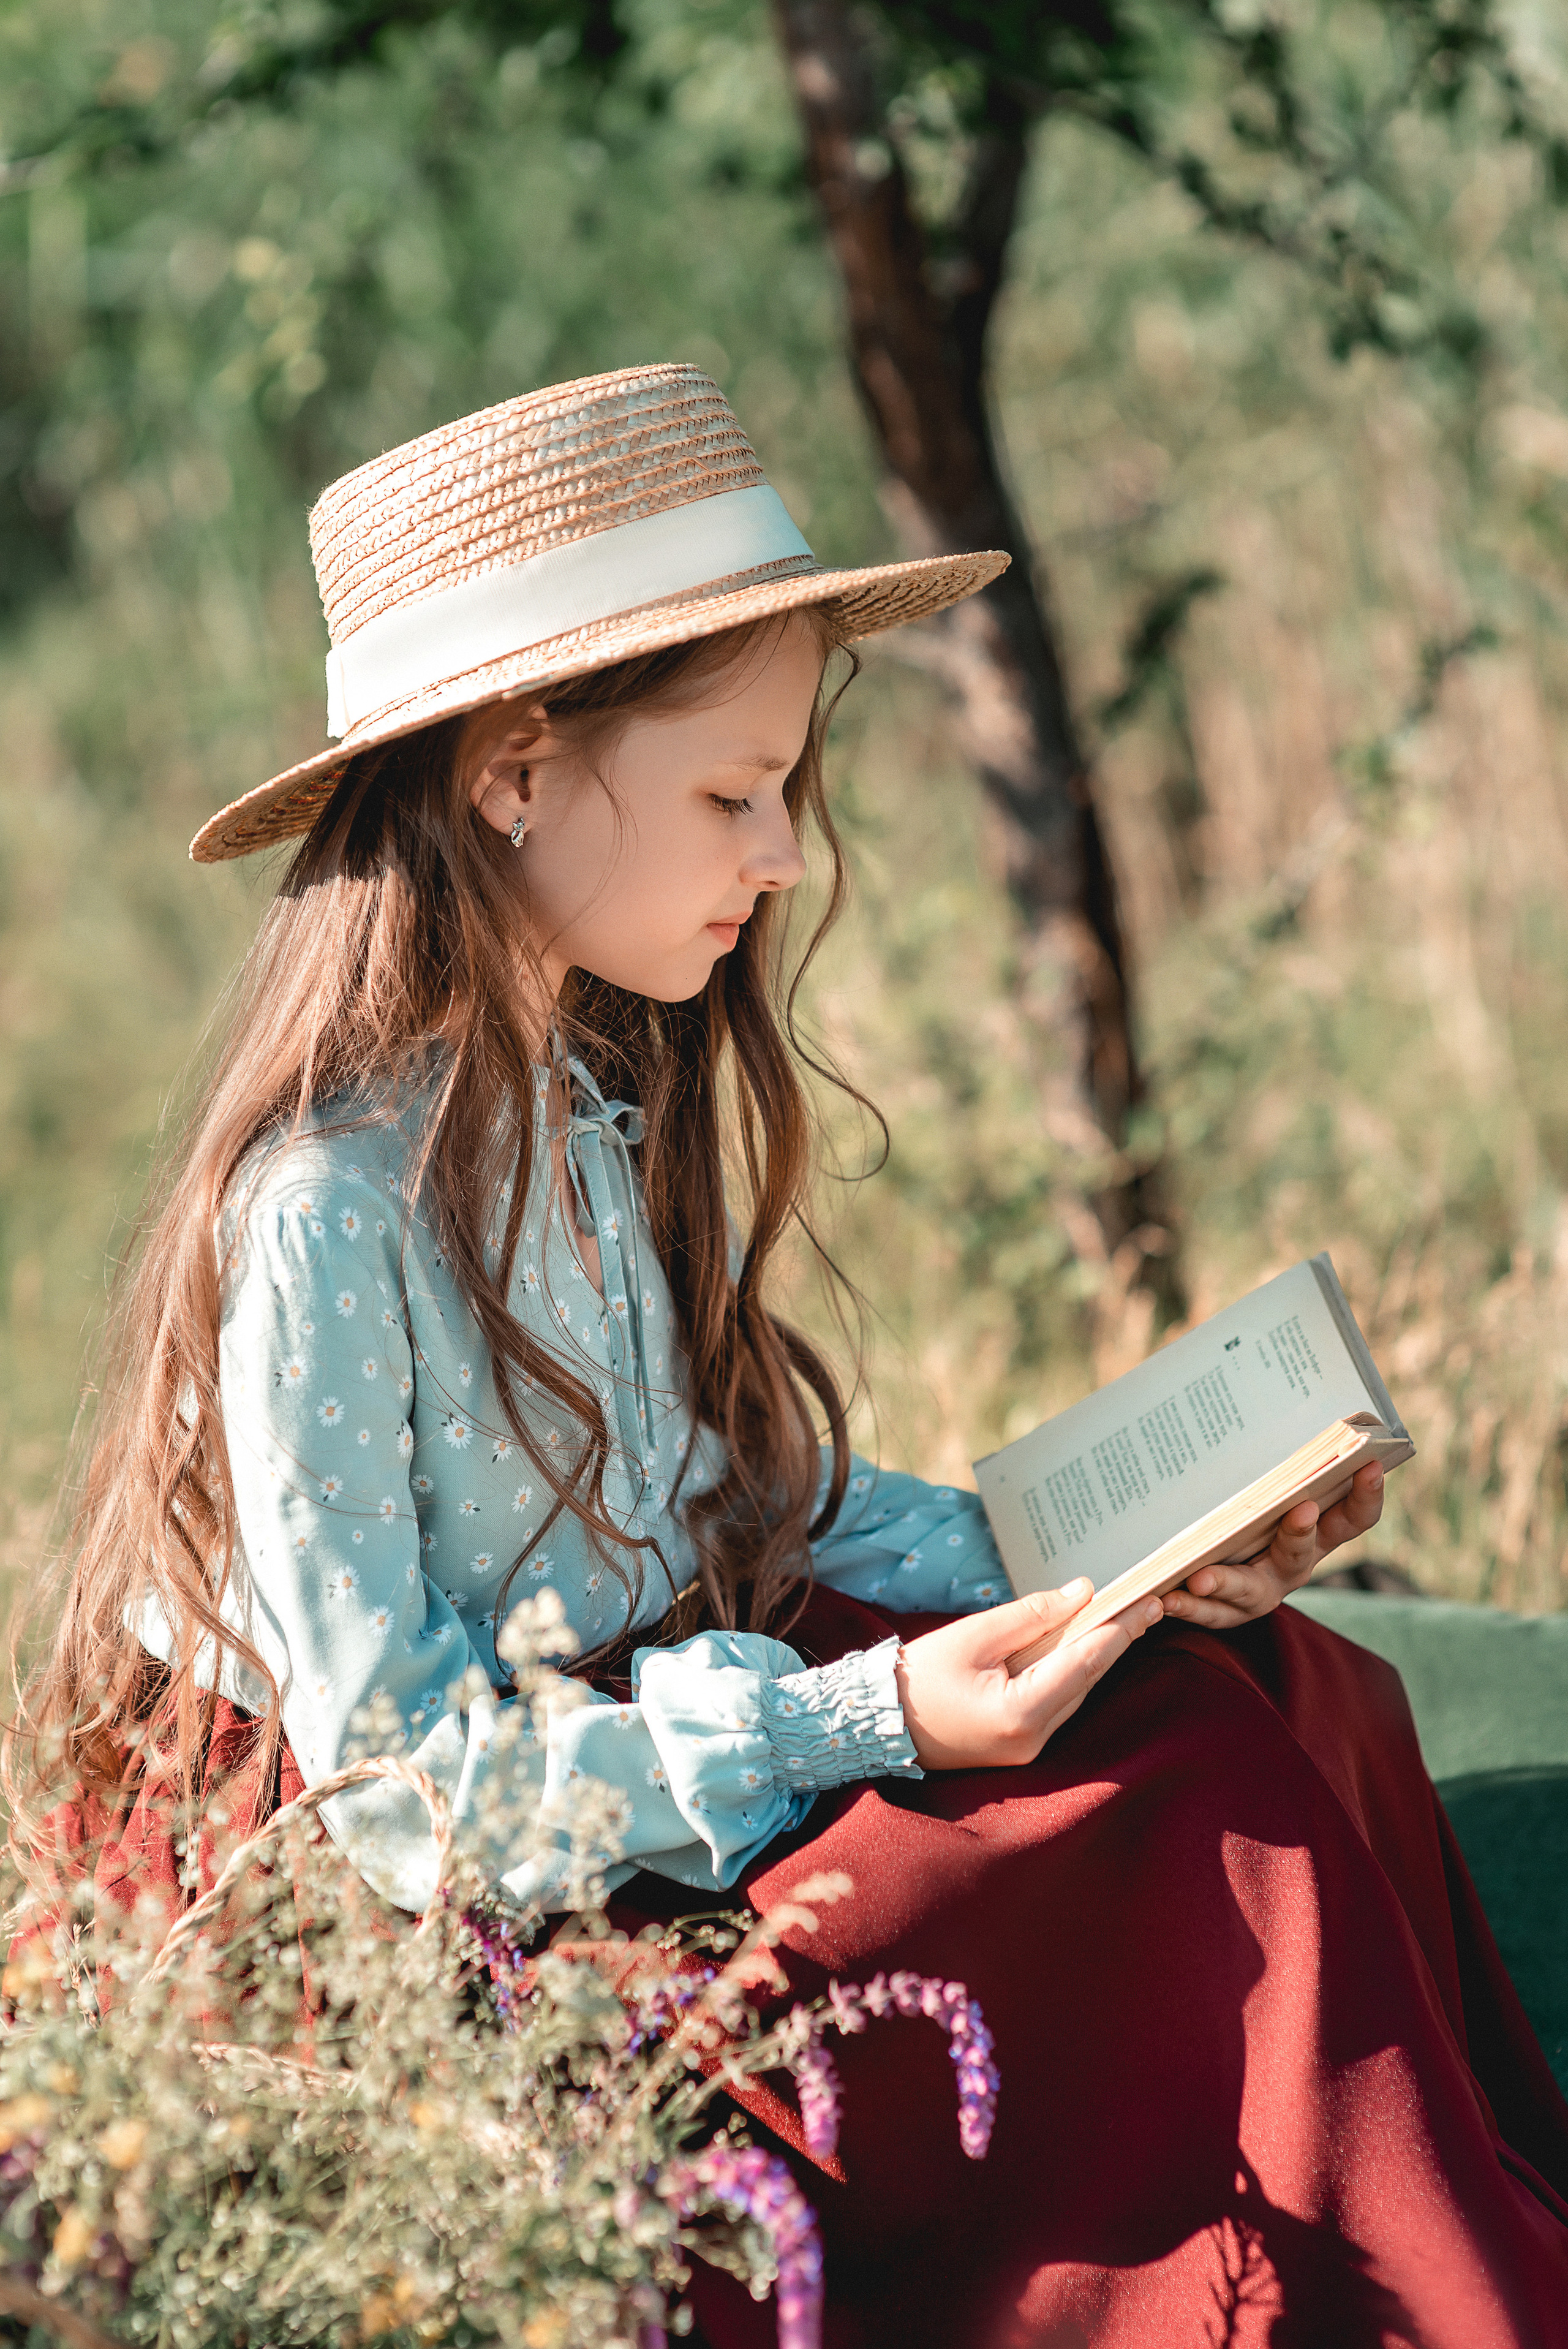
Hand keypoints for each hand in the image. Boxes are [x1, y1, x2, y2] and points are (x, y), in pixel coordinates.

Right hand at [894, 1580, 1162, 1770]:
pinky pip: (1057, 1702)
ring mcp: (1028, 1749)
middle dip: (1117, 1640)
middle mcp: (1034, 1740)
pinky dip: (1072, 1672)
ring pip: (1076, 1693)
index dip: (1120, 1630)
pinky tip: (1085, 1644)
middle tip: (1150, 1603)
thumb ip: (1031, 1615)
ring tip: (1127, 1617)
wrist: (879, 1721)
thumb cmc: (920, 1676)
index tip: (1149, 1602)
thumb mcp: (974, 1635)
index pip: (1085, 1663)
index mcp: (1022, 1714)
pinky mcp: (1020, 1745)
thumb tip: (1082, 1594)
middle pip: (1087, 1680)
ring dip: (1097, 1655)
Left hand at [1160, 1460, 1385, 1630]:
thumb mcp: (1270, 1493)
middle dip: (1300, 1532)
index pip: (1354, 1519)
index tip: (1370, 1464)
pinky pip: (1209, 1614)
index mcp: (1317, 1535)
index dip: (1367, 1495)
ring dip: (1226, 1583)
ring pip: (1250, 1592)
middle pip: (1302, 1554)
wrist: (1215, 1572)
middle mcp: (1294, 1567)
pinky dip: (1188, 1606)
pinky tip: (1165, 1598)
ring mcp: (1262, 1593)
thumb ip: (1280, 1470)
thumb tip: (1278, 1404)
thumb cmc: (1253, 1515)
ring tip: (1201, 1578)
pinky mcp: (1228, 1613)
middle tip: (1300, 1510)